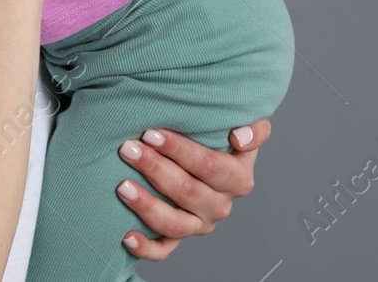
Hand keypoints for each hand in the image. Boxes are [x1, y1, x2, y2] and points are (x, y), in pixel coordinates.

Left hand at [116, 119, 271, 260]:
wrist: (207, 161)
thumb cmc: (219, 137)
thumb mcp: (246, 127)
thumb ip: (255, 128)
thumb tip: (238, 138)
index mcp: (238, 179)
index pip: (209, 165)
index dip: (179, 150)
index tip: (151, 133)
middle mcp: (220, 206)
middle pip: (187, 191)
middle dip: (155, 168)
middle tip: (128, 149)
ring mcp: (199, 224)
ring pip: (174, 223)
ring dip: (147, 205)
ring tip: (122, 186)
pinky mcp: (179, 238)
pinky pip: (163, 249)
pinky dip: (145, 247)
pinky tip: (126, 236)